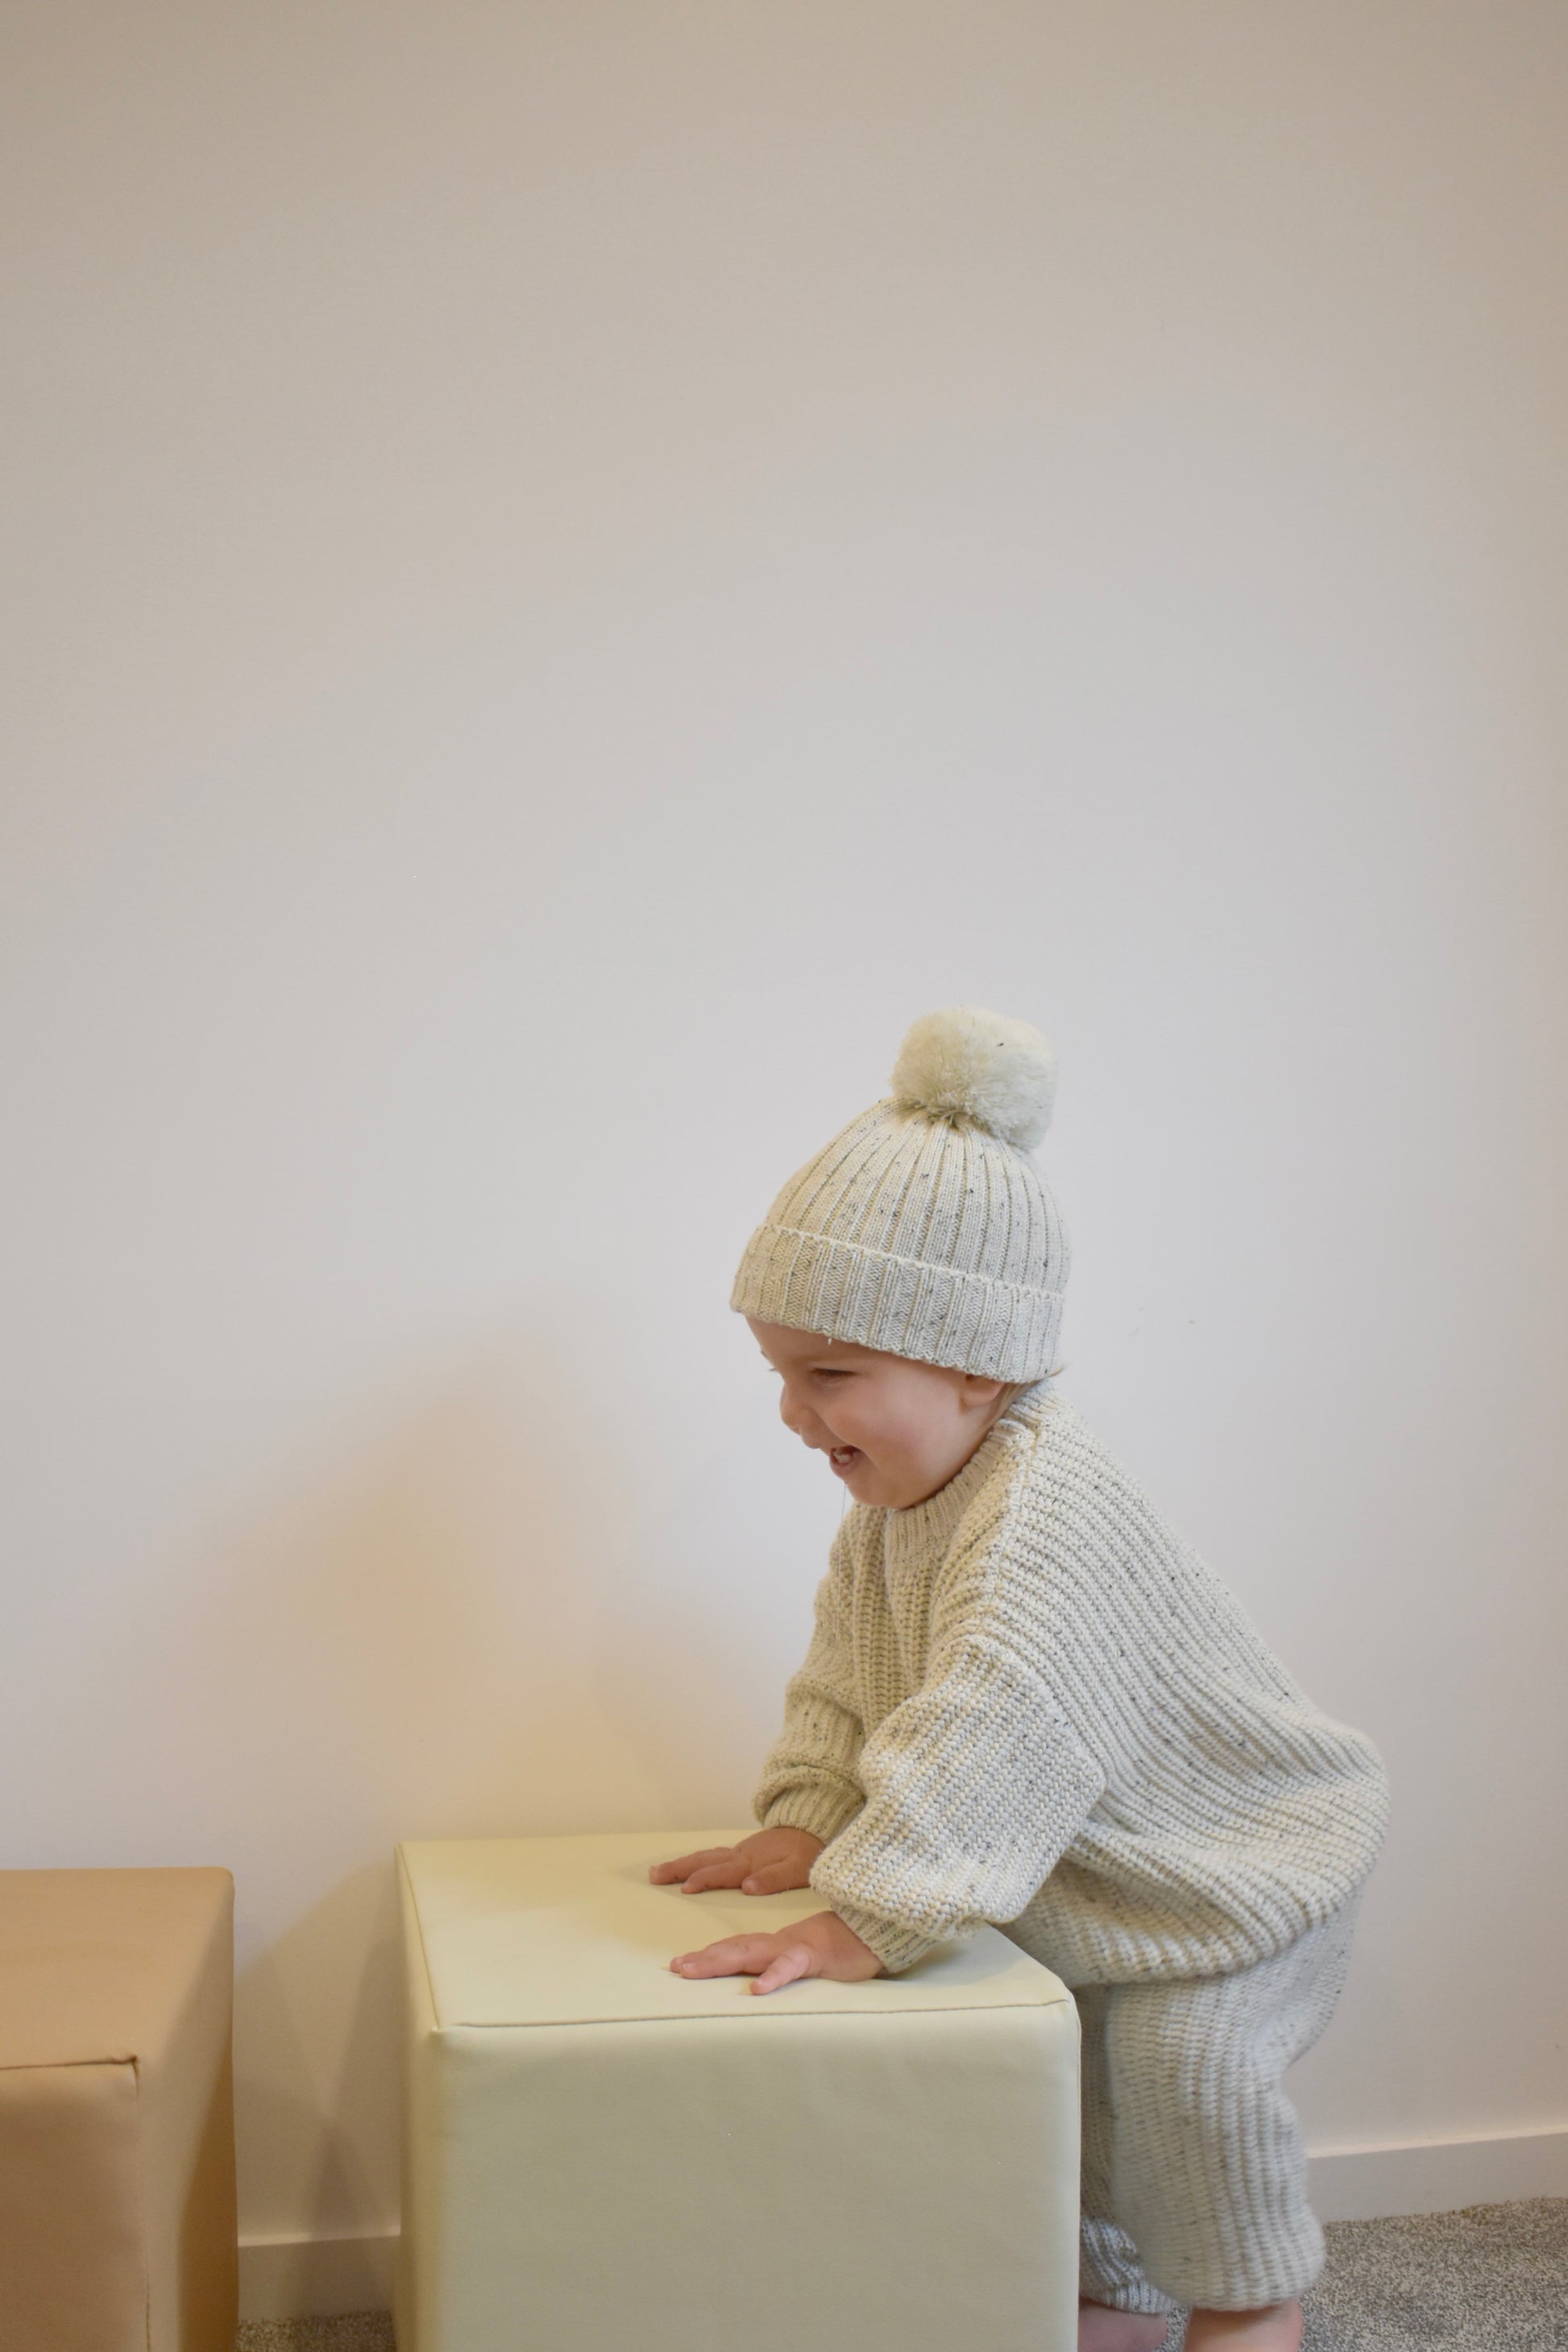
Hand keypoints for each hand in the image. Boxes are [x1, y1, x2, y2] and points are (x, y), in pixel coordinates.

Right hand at [648, 1826, 823, 1895]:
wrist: (812, 1828)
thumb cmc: (806, 1853)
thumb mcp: (797, 1869)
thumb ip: (773, 1879)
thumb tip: (746, 1888)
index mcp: (751, 1862)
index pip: (722, 1873)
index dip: (704, 1880)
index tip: (686, 1888)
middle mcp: (741, 1855)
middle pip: (704, 1861)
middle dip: (678, 1869)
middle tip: (654, 1875)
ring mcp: (739, 1851)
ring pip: (704, 1856)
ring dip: (681, 1864)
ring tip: (658, 1871)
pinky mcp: (742, 1851)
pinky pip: (712, 1855)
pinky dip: (695, 1859)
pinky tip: (688, 1864)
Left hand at [670, 1908, 882, 1995]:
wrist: (873, 1930)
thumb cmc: (839, 1948)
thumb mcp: (804, 1959)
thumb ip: (783, 1966)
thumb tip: (759, 1983)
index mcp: (774, 1946)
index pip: (735, 1948)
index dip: (708, 1955)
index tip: (680, 1964)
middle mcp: (777, 1944)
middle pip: (734, 1949)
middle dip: (703, 1958)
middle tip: (675, 1968)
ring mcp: (793, 1948)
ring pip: (751, 1953)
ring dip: (718, 1961)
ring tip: (692, 1970)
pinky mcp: (814, 1956)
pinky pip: (789, 1967)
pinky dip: (773, 1977)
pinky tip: (757, 1990)